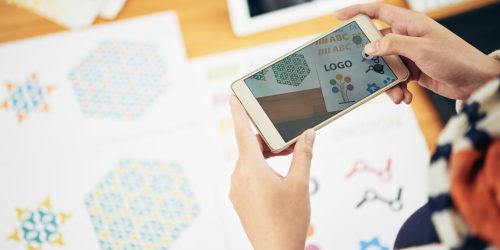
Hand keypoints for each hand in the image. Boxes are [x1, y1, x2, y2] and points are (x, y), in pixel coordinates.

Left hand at [229, 96, 315, 249]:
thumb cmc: (289, 220)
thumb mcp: (300, 183)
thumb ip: (303, 155)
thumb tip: (308, 134)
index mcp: (251, 168)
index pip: (242, 132)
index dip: (238, 111)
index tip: (233, 96)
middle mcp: (239, 175)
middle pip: (251, 148)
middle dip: (270, 142)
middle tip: (292, 144)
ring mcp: (237, 189)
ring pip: (250, 162)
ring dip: (267, 158)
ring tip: (289, 165)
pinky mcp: (239, 199)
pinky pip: (248, 176)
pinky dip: (261, 171)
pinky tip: (278, 181)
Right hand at [336, 3, 499, 102]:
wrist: (475, 81)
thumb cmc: (454, 58)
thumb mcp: (421, 49)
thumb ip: (393, 46)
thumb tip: (368, 48)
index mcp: (409, 24)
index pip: (377, 11)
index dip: (356, 12)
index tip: (338, 18)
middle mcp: (406, 37)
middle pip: (376, 44)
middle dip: (369, 61)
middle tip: (358, 70)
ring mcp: (409, 54)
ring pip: (384, 67)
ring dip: (387, 83)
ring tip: (396, 95)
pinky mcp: (412, 71)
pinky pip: (395, 79)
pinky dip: (398, 90)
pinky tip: (406, 98)